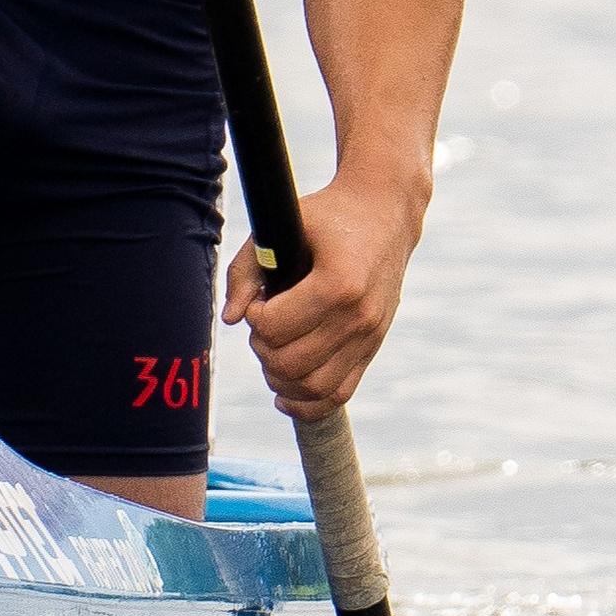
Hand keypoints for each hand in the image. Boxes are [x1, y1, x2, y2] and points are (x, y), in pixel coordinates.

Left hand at [223, 172, 421, 419]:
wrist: (385, 212)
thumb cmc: (329, 216)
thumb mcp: (283, 225)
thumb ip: (246, 269)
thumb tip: (230, 318)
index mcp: (338, 284)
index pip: (275, 327)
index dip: (254, 317)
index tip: (259, 299)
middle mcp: (359, 316)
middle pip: (290, 363)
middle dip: (263, 347)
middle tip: (263, 323)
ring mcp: (370, 336)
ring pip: (313, 388)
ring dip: (279, 378)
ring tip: (271, 351)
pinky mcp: (373, 347)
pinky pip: (339, 394)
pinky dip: (307, 404)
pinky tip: (283, 395)